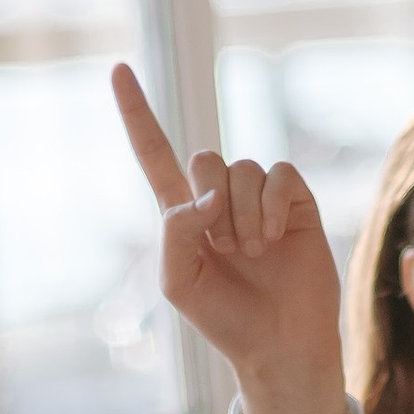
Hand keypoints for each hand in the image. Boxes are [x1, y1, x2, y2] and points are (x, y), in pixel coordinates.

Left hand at [111, 66, 346, 413]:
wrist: (279, 344)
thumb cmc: (225, 318)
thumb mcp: (179, 281)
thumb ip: (176, 230)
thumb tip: (206, 195)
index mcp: (183, 214)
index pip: (154, 153)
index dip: (137, 112)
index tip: (117, 69)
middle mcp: (220, 198)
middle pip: (204, 158)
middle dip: (212, 201)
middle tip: (225, 247)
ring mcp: (259, 198)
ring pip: (243, 168)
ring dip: (243, 215)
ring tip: (253, 253)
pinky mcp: (296, 201)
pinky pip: (279, 174)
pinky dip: (272, 205)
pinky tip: (274, 238)